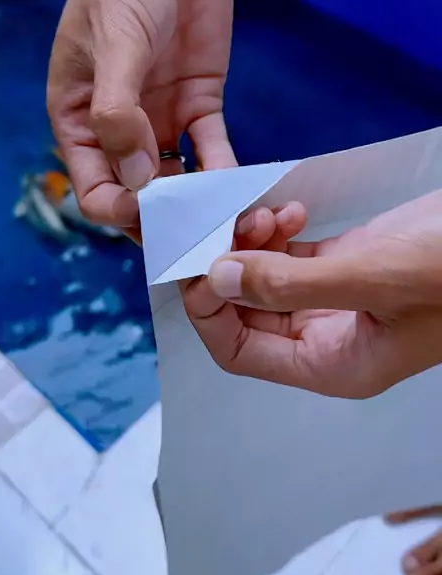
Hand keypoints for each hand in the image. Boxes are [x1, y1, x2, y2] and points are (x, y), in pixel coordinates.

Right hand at [47, 0, 235, 237]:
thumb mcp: (114, 42)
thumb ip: (120, 112)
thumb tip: (138, 181)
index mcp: (80, 120)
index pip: (95, 189)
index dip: (121, 211)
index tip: (155, 218)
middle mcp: (120, 129)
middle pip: (140, 195)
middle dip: (168, 221)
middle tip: (203, 239)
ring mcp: (161, 119)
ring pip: (179, 181)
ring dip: (202, 204)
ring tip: (231, 221)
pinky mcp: (199, 103)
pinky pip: (212, 149)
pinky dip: (226, 171)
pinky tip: (243, 189)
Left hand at [182, 193, 441, 397]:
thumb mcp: (373, 277)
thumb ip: (291, 283)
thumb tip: (216, 280)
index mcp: (329, 364)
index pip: (240, 351)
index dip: (210, 311)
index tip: (201, 263)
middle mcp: (325, 338)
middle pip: (246, 311)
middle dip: (231, 267)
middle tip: (231, 225)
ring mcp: (335, 300)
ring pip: (265, 277)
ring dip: (254, 243)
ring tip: (271, 213)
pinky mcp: (347, 264)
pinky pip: (291, 253)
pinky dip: (279, 231)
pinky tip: (292, 209)